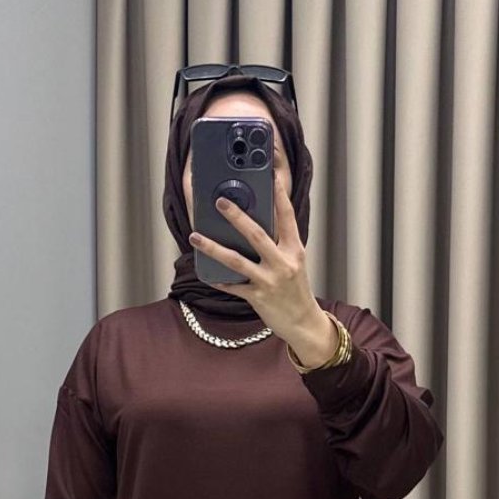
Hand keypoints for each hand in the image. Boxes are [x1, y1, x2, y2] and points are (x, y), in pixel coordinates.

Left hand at [189, 177, 339, 365]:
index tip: (269, 176)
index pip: (286, 217)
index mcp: (294, 249)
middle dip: (236, 216)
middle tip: (219, 201)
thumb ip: (278, 243)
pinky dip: (219, 280)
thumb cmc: (296, 289)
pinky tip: (206, 273)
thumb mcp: (294, 261)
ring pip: (237, 261)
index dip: (279, 195)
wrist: (303, 322)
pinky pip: (233, 286)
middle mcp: (283, 263)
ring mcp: (269, 281)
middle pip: (256, 235)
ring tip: (195, 236)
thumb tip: (253, 224)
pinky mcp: (258, 298)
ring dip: (213, 248)